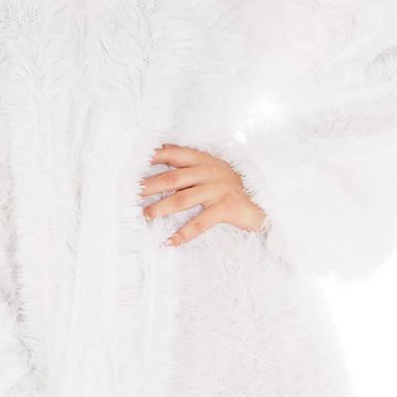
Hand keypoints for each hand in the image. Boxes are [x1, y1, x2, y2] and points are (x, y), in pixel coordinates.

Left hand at [140, 143, 268, 246]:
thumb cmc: (236, 189)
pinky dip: (183, 234)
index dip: (151, 157)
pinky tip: (170, 242)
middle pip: (172, 178)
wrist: (267, 202)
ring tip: (145, 216)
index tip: (130, 164)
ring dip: (161, 209)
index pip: (173, 154)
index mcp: (204, 160)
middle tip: (129, 195)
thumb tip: (160, 172)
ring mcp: (218, 189)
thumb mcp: (214, 172)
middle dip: (148, 186)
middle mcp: (210, 172)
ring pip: (182, 199)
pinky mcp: (226, 208)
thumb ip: (191, 170)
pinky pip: (200, 223)